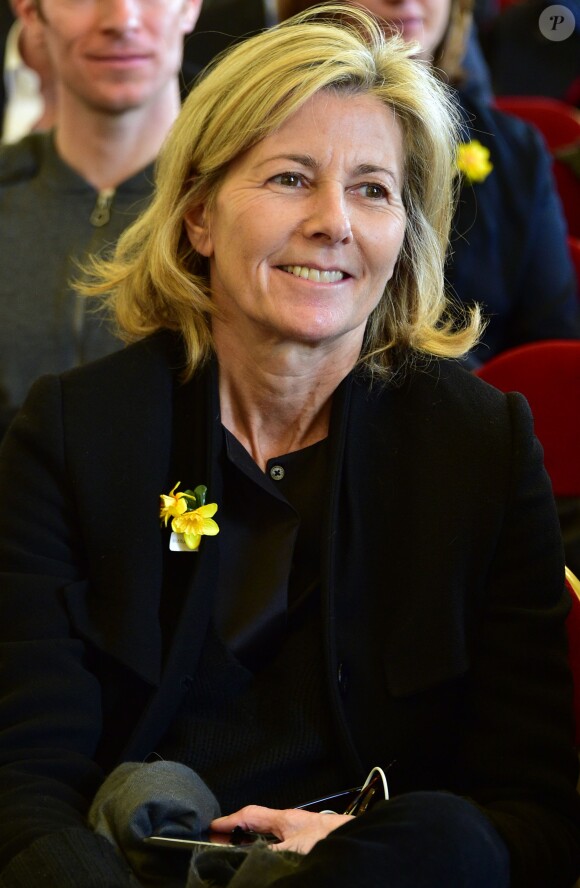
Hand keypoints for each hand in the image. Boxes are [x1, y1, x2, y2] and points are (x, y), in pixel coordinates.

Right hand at [211, 805, 353, 854]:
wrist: (358, 841)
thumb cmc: (333, 839)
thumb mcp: (295, 848)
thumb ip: (269, 852)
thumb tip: (248, 857)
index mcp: (283, 819)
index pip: (249, 815)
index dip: (228, 821)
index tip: (211, 828)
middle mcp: (289, 823)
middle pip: (255, 824)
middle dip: (235, 832)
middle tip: (218, 843)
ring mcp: (297, 833)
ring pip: (266, 835)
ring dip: (249, 842)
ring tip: (234, 852)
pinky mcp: (305, 844)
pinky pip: (277, 844)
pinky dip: (264, 850)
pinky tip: (262, 859)